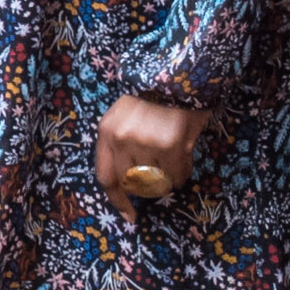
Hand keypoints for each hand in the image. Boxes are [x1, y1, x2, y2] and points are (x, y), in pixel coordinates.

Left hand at [93, 93, 218, 205]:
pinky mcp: (171, 144)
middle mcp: (122, 139)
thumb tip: (128, 180)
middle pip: (133, 183)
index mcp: (106, 132)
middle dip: (147, 188)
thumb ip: (118, 143)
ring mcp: (146, 143)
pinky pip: (177, 174)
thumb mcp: (122, 116)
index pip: (105, 177)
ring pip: (157, 180)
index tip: (128, 215)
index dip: (117, 200)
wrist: (177, 74)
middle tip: (158, 181)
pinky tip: (184, 161)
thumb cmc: (150, 96)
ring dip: (167, 178)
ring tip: (174, 163)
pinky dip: (182, 173)